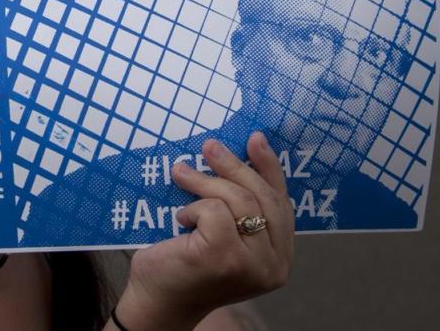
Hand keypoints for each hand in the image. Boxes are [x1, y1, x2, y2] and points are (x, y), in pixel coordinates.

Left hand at [118, 132, 293, 329]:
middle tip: (208, 147)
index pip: (281, 204)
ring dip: (205, 182)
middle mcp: (274, 266)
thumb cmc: (185, 263)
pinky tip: (181, 219)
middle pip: (261, 197)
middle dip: (233, 166)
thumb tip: (231, 154)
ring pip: (238, 200)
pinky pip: (214, 211)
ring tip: (181, 176)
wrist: (158, 300)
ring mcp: (252, 265)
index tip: (255, 139)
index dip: (269, 169)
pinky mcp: (224, 259)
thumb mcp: (222, 233)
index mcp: (280, 258)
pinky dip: (194, 207)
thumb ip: (238, 208)